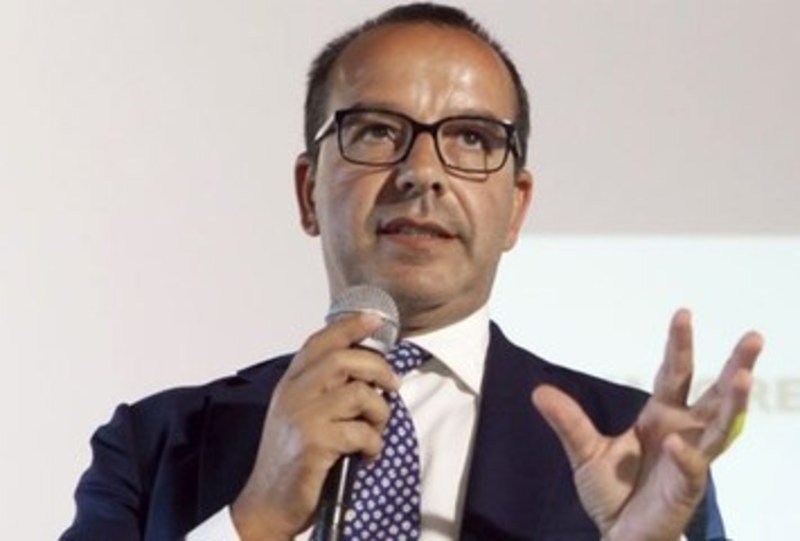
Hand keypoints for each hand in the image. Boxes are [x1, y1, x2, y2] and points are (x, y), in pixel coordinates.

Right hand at [231, 313, 398, 540]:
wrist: (267, 501)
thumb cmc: (290, 457)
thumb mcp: (297, 413)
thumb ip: (322, 387)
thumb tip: (367, 367)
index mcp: (290, 383)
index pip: (321, 341)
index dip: (350, 326)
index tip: (375, 319)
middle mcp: (293, 394)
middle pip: (344, 359)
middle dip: (378, 368)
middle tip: (392, 384)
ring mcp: (302, 417)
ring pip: (359, 393)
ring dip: (379, 411)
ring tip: (375, 428)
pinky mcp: (314, 444)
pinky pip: (361, 431)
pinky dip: (373, 442)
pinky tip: (366, 453)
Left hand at [532, 309, 762, 540]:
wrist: (618, 534)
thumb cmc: (611, 491)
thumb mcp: (584, 452)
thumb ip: (568, 422)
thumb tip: (538, 391)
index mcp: (660, 416)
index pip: (674, 373)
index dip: (679, 345)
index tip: (684, 313)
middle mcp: (682, 432)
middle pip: (715, 394)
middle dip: (735, 365)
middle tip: (754, 338)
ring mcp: (690, 460)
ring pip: (721, 428)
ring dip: (733, 403)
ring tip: (743, 377)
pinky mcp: (687, 489)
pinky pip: (692, 469)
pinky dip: (686, 456)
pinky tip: (676, 444)